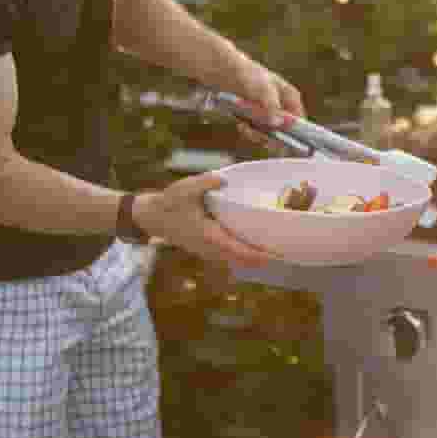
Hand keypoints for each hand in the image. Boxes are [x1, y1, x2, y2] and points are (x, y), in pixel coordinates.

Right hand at [133, 174, 275, 269]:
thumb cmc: (169, 202)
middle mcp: (209, 247)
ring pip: (234, 259)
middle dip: (261, 258)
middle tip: (285, 254)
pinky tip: (254, 245)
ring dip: (252, 257)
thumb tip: (222, 178)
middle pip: (240, 259)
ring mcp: (206, 250)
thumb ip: (205, 182)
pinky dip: (242, 253)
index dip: (256, 254)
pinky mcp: (205, 247)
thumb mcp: (186, 188)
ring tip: (274, 251)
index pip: (237, 250)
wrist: (151, 216)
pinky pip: (227, 255)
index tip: (274, 255)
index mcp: (208, 235)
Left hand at [227, 56, 305, 150]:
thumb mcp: (263, 89)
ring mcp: (270, 117)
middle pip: (285, 133)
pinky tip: (241, 124)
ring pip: (270, 136)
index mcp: (292, 99)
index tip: (286, 141)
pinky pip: (257, 135)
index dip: (297, 133)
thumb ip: (272, 107)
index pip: (301, 121)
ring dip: (257, 134)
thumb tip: (278, 124)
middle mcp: (284, 110)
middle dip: (271, 136)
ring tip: (245, 125)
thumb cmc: (250, 76)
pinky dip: (249, 132)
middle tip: (260, 135)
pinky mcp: (257, 122)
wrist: (228, 75)